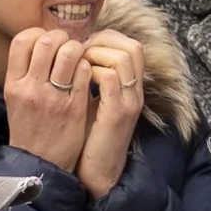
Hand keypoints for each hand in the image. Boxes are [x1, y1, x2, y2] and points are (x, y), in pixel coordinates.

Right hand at [0, 26, 91, 177]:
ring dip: (79, 50)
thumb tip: (40, 45)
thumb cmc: (31, 129)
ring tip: (81, 58)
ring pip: (69, 53)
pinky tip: (88, 74)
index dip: (39, 33)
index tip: (48, 40)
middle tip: (69, 45)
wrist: (40, 162)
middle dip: (62, 38)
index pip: (21, 41)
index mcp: (13, 84)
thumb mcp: (17, 99)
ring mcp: (53, 97)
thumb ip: (26, 74)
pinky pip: (85, 72)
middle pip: (46, 42)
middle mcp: (30, 88)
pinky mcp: (75, 106)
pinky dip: (89, 67)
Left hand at [74, 28, 144, 200]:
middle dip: (101, 41)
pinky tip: (75, 80)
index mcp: (130, 88)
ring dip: (94, 55)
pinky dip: (89, 71)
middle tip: (78, 52)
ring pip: (121, 57)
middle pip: (132, 46)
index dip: (106, 38)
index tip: (82, 47)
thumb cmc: (89, 139)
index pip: (131, 45)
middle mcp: (134, 91)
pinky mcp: (117, 112)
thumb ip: (92, 82)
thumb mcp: (94, 105)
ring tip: (76, 66)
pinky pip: (107, 77)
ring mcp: (128, 101)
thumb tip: (75, 57)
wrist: (98, 172)